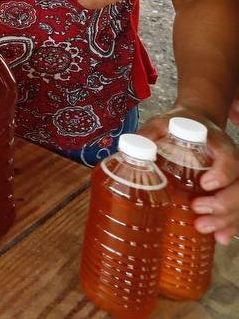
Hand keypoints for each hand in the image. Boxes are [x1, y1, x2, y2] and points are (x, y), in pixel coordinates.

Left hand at [142, 107, 238, 244]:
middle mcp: (231, 162)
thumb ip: (149, 134)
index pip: (229, 157)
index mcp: (216, 143)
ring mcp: (232, 178)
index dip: (223, 172)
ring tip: (203, 228)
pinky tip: (220, 238)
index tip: (206, 183)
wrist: (197, 123)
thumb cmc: (179, 124)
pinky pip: (237, 209)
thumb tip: (131, 150)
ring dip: (226, 218)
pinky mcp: (229, 189)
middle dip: (223, 203)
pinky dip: (230, 225)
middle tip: (197, 209)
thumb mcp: (162, 123)